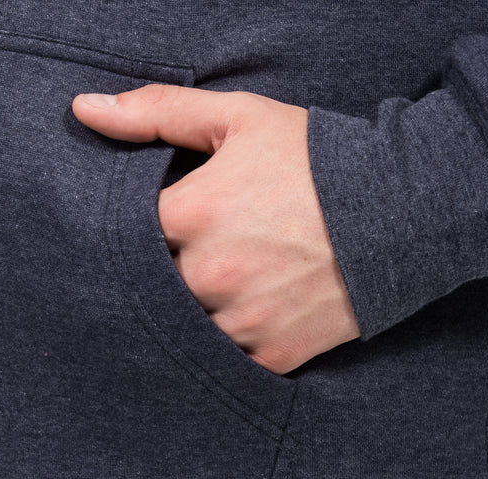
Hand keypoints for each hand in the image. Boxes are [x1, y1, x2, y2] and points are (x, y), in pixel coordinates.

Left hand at [72, 85, 359, 373]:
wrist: (403, 212)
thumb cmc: (317, 163)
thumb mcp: (239, 119)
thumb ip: (158, 113)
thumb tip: (84, 111)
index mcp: (190, 216)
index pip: (127, 237)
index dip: (146, 233)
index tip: (169, 227)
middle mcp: (209, 276)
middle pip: (156, 286)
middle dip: (171, 271)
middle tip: (207, 253)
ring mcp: (243, 321)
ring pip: (188, 327)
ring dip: (199, 310)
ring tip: (234, 281)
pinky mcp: (274, 354)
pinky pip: (230, 358)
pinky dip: (234, 339)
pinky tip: (253, 311)